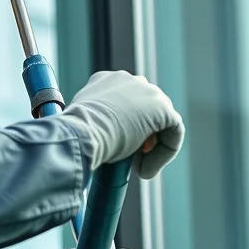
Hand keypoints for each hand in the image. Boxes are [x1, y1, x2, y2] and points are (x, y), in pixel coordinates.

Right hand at [61, 71, 183, 177]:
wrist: (82, 131)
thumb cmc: (75, 132)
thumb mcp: (80, 121)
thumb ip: (93, 122)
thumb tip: (95, 139)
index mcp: (107, 79)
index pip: (125, 102)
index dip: (125, 126)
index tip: (118, 146)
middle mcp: (130, 80)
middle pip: (146, 109)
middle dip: (142, 135)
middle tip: (130, 158)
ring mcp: (148, 92)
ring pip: (162, 122)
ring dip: (153, 148)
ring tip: (136, 167)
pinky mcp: (164, 109)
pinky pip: (174, 133)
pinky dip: (164, 154)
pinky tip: (144, 169)